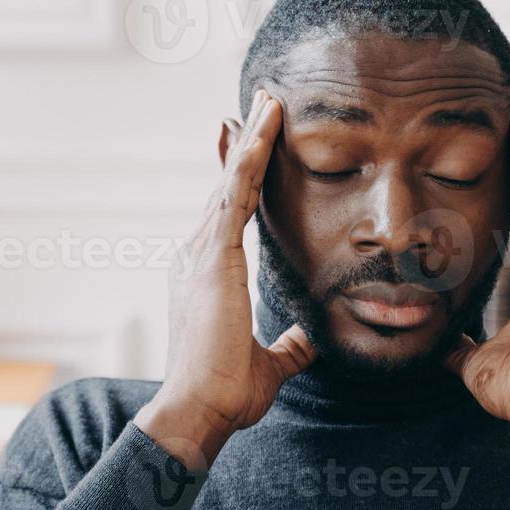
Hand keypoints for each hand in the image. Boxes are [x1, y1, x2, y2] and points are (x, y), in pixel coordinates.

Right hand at [135, 90, 315, 467]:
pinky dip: (252, 156)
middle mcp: (196, 254)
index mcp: (206, 275)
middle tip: (264, 102)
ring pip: (232, 180)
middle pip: (226, 186)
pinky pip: (236, 193)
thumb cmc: (225, 393)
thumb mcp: (270, 363)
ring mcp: (200, 251)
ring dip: (252, 138)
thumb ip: (290, 344)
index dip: (242, 177)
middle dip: (246, 143)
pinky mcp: (214, 255)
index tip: (252, 144)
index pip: (228, 213)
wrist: (198, 410)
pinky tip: (266, 126)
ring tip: (270, 99)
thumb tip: (312, 339)